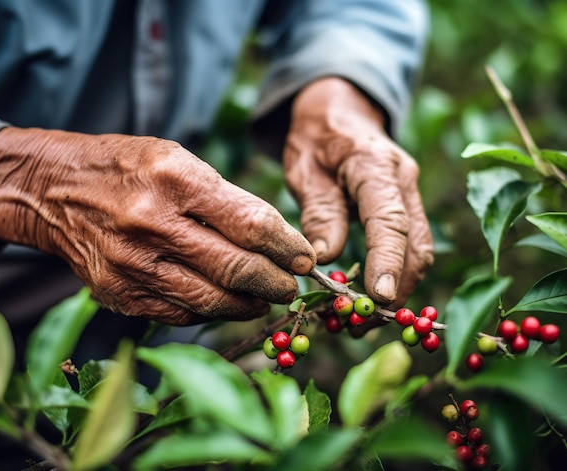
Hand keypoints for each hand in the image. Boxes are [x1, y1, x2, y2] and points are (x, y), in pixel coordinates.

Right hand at [0, 128, 315, 324]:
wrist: (52, 191)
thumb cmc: (125, 169)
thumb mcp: (177, 158)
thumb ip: (226, 199)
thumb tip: (275, 239)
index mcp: (175, 180)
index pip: (251, 223)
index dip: (287, 247)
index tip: (305, 257)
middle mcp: (153, 224)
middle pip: (236, 269)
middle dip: (275, 283)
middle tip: (290, 286)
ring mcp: (133, 265)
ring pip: (212, 302)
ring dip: (249, 305)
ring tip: (265, 299)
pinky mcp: (119, 294)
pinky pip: (181, 314)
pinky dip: (212, 312)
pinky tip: (225, 303)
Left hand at [283, 77, 432, 306]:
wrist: (337, 111)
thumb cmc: (315, 138)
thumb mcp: (304, 169)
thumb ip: (319, 211)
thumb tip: (326, 259)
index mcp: (375, 165)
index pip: (390, 220)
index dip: (387, 262)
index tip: (379, 298)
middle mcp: (403, 179)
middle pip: (416, 243)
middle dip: (397, 287)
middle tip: (364, 321)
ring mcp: (410, 193)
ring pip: (420, 248)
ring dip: (400, 286)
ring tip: (366, 317)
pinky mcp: (407, 206)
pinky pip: (411, 245)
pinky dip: (397, 274)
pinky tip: (373, 294)